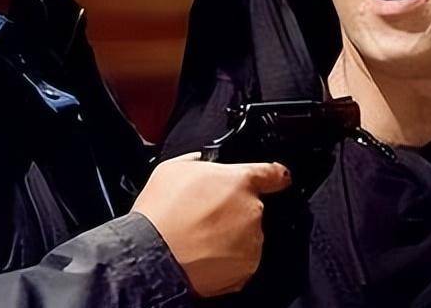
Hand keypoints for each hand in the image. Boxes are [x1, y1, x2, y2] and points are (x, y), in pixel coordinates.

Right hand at [132, 153, 290, 296]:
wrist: (152, 255)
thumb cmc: (160, 213)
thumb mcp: (173, 169)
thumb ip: (199, 162)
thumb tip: (203, 163)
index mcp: (240, 181)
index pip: (274, 174)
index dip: (275, 176)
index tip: (278, 179)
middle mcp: (252, 210)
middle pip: (252, 207)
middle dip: (233, 211)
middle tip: (204, 217)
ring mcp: (252, 241)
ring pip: (247, 234)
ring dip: (231, 235)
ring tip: (199, 238)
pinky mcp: (247, 267)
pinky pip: (242, 259)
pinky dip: (228, 259)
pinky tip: (204, 253)